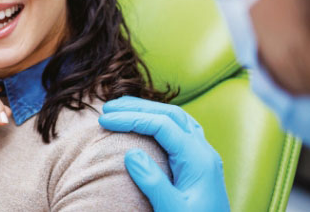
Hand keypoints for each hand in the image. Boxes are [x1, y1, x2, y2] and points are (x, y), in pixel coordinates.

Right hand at [98, 96, 229, 211]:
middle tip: (108, 107)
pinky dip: (160, 121)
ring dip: (150, 110)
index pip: (161, 125)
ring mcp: (204, 157)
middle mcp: (204, 152)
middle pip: (171, 114)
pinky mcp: (200, 164)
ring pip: (178, 119)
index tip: (105, 121)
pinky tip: (148, 124)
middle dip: (138, 107)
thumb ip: (153, 183)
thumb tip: (131, 153)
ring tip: (123, 109)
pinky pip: (181, 131)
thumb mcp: (173, 211)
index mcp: (198, 159)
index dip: (131, 118)